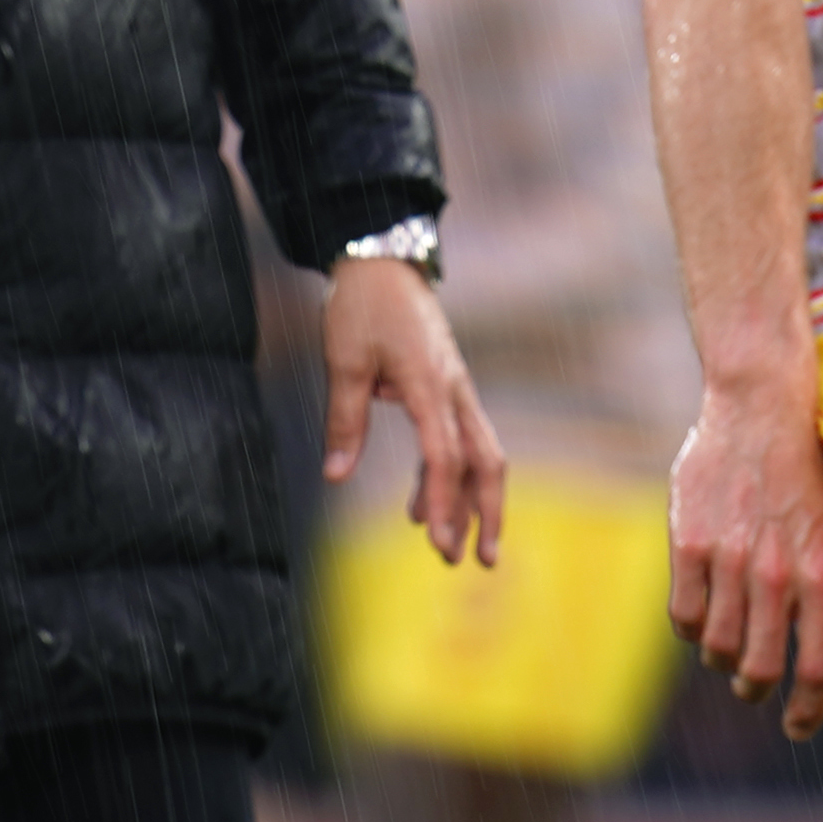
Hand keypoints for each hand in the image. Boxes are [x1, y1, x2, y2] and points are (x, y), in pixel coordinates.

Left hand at [323, 255, 504, 567]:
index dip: (444, 501)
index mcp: (429, 384)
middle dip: (486, 513)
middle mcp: (454, 390)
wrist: (383, 260)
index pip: (445, 455)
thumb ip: (344, 419)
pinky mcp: (445, 387)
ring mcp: (455, 389)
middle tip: (478, 561)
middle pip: (486, 461)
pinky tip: (421, 508)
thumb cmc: (362, 305)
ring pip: (478, 453)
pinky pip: (456, 439)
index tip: (439, 542)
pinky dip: (446, 476)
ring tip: (451, 548)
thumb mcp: (343, 359)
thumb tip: (336, 475)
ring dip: (469, 501)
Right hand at [668, 378, 822, 736]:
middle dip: (755, 689)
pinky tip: (697, 615)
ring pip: (716, 646)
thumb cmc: (803, 469)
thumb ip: (819, 587)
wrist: (762, 407)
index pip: (816, 670)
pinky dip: (689, 628)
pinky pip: (682, 614)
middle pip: (761, 669)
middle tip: (751, 687)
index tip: (797, 727)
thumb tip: (816, 643)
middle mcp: (776, 576)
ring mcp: (729, 561)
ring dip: (719, 659)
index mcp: (820, 576)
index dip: (807, 712)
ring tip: (722, 650)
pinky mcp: (689, 544)